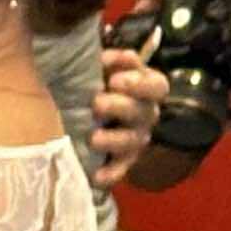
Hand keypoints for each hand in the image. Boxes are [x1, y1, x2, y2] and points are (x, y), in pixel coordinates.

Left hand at [89, 41, 168, 189]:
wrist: (73, 108)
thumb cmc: (91, 80)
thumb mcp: (97, 64)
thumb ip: (103, 56)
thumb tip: (104, 54)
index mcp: (144, 87)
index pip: (157, 85)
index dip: (139, 82)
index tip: (112, 79)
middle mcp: (145, 113)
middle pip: (145, 112)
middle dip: (121, 107)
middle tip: (97, 103)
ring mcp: (134, 139)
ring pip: (133, 141)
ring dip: (114, 139)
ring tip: (93, 138)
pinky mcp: (120, 161)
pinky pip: (119, 170)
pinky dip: (109, 174)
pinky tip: (96, 176)